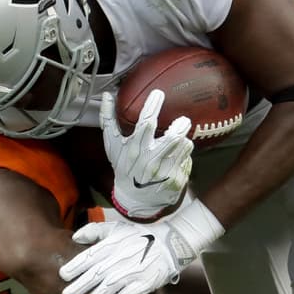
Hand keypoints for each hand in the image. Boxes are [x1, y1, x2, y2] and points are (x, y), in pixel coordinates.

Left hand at [59, 197, 225, 293]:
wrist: (170, 244)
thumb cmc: (137, 237)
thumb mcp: (116, 228)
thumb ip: (94, 231)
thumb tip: (74, 237)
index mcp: (112, 245)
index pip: (90, 256)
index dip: (75, 266)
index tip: (62, 275)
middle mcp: (121, 259)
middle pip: (97, 274)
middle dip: (80, 286)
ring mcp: (133, 273)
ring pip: (110, 288)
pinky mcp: (145, 284)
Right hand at [101, 90, 193, 220]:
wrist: (134, 199)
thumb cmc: (124, 168)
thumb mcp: (112, 147)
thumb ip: (108, 121)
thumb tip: (105, 96)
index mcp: (134, 150)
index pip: (145, 124)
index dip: (152, 107)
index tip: (158, 94)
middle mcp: (150, 161)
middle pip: (172, 138)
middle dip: (180, 125)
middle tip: (182, 120)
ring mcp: (164, 172)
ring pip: (184, 145)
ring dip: (182, 139)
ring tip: (177, 139)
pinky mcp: (176, 180)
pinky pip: (187, 158)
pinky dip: (183, 153)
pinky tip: (175, 157)